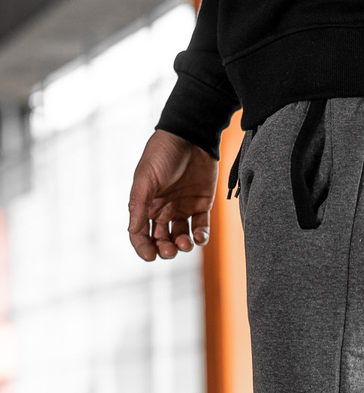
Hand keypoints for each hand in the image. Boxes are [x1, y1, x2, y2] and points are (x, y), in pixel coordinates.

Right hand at [127, 130, 217, 260]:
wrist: (190, 136)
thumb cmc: (163, 155)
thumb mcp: (146, 178)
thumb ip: (139, 204)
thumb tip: (133, 231)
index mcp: (146, 204)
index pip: (141, 233)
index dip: (144, 247)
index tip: (150, 256)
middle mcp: (163, 209)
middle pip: (162, 239)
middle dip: (165, 249)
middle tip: (170, 249)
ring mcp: (183, 208)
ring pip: (181, 237)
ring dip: (183, 245)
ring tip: (185, 243)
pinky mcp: (201, 205)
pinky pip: (201, 228)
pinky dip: (200, 237)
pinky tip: (198, 238)